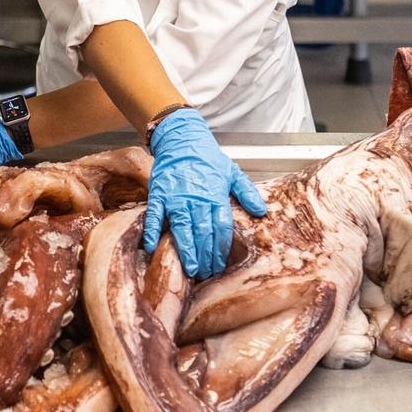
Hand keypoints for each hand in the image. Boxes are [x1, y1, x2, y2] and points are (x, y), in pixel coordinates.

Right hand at [143, 108, 267, 278]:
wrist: (182, 139)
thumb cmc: (207, 157)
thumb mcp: (232, 172)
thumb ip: (246, 192)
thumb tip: (261, 211)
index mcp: (215, 195)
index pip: (221, 226)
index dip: (221, 247)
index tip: (221, 264)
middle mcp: (196, 198)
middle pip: (203, 232)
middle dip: (206, 255)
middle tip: (207, 272)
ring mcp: (176, 197)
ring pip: (182, 228)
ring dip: (187, 250)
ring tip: (191, 268)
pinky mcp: (159, 194)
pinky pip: (154, 215)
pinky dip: (152, 231)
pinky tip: (151, 246)